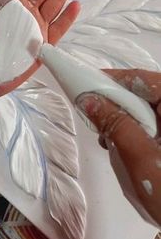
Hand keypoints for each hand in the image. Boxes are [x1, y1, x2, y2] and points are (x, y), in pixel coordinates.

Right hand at [79, 69, 160, 226]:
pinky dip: (138, 130)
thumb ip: (115, 124)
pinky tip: (126, 145)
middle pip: (145, 93)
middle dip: (117, 104)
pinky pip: (155, 123)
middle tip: (94, 119)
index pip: (142, 79)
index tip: (85, 86)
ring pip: (148, 108)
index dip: (111, 81)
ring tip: (109, 139)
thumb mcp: (140, 158)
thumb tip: (88, 100)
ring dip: (126, 119)